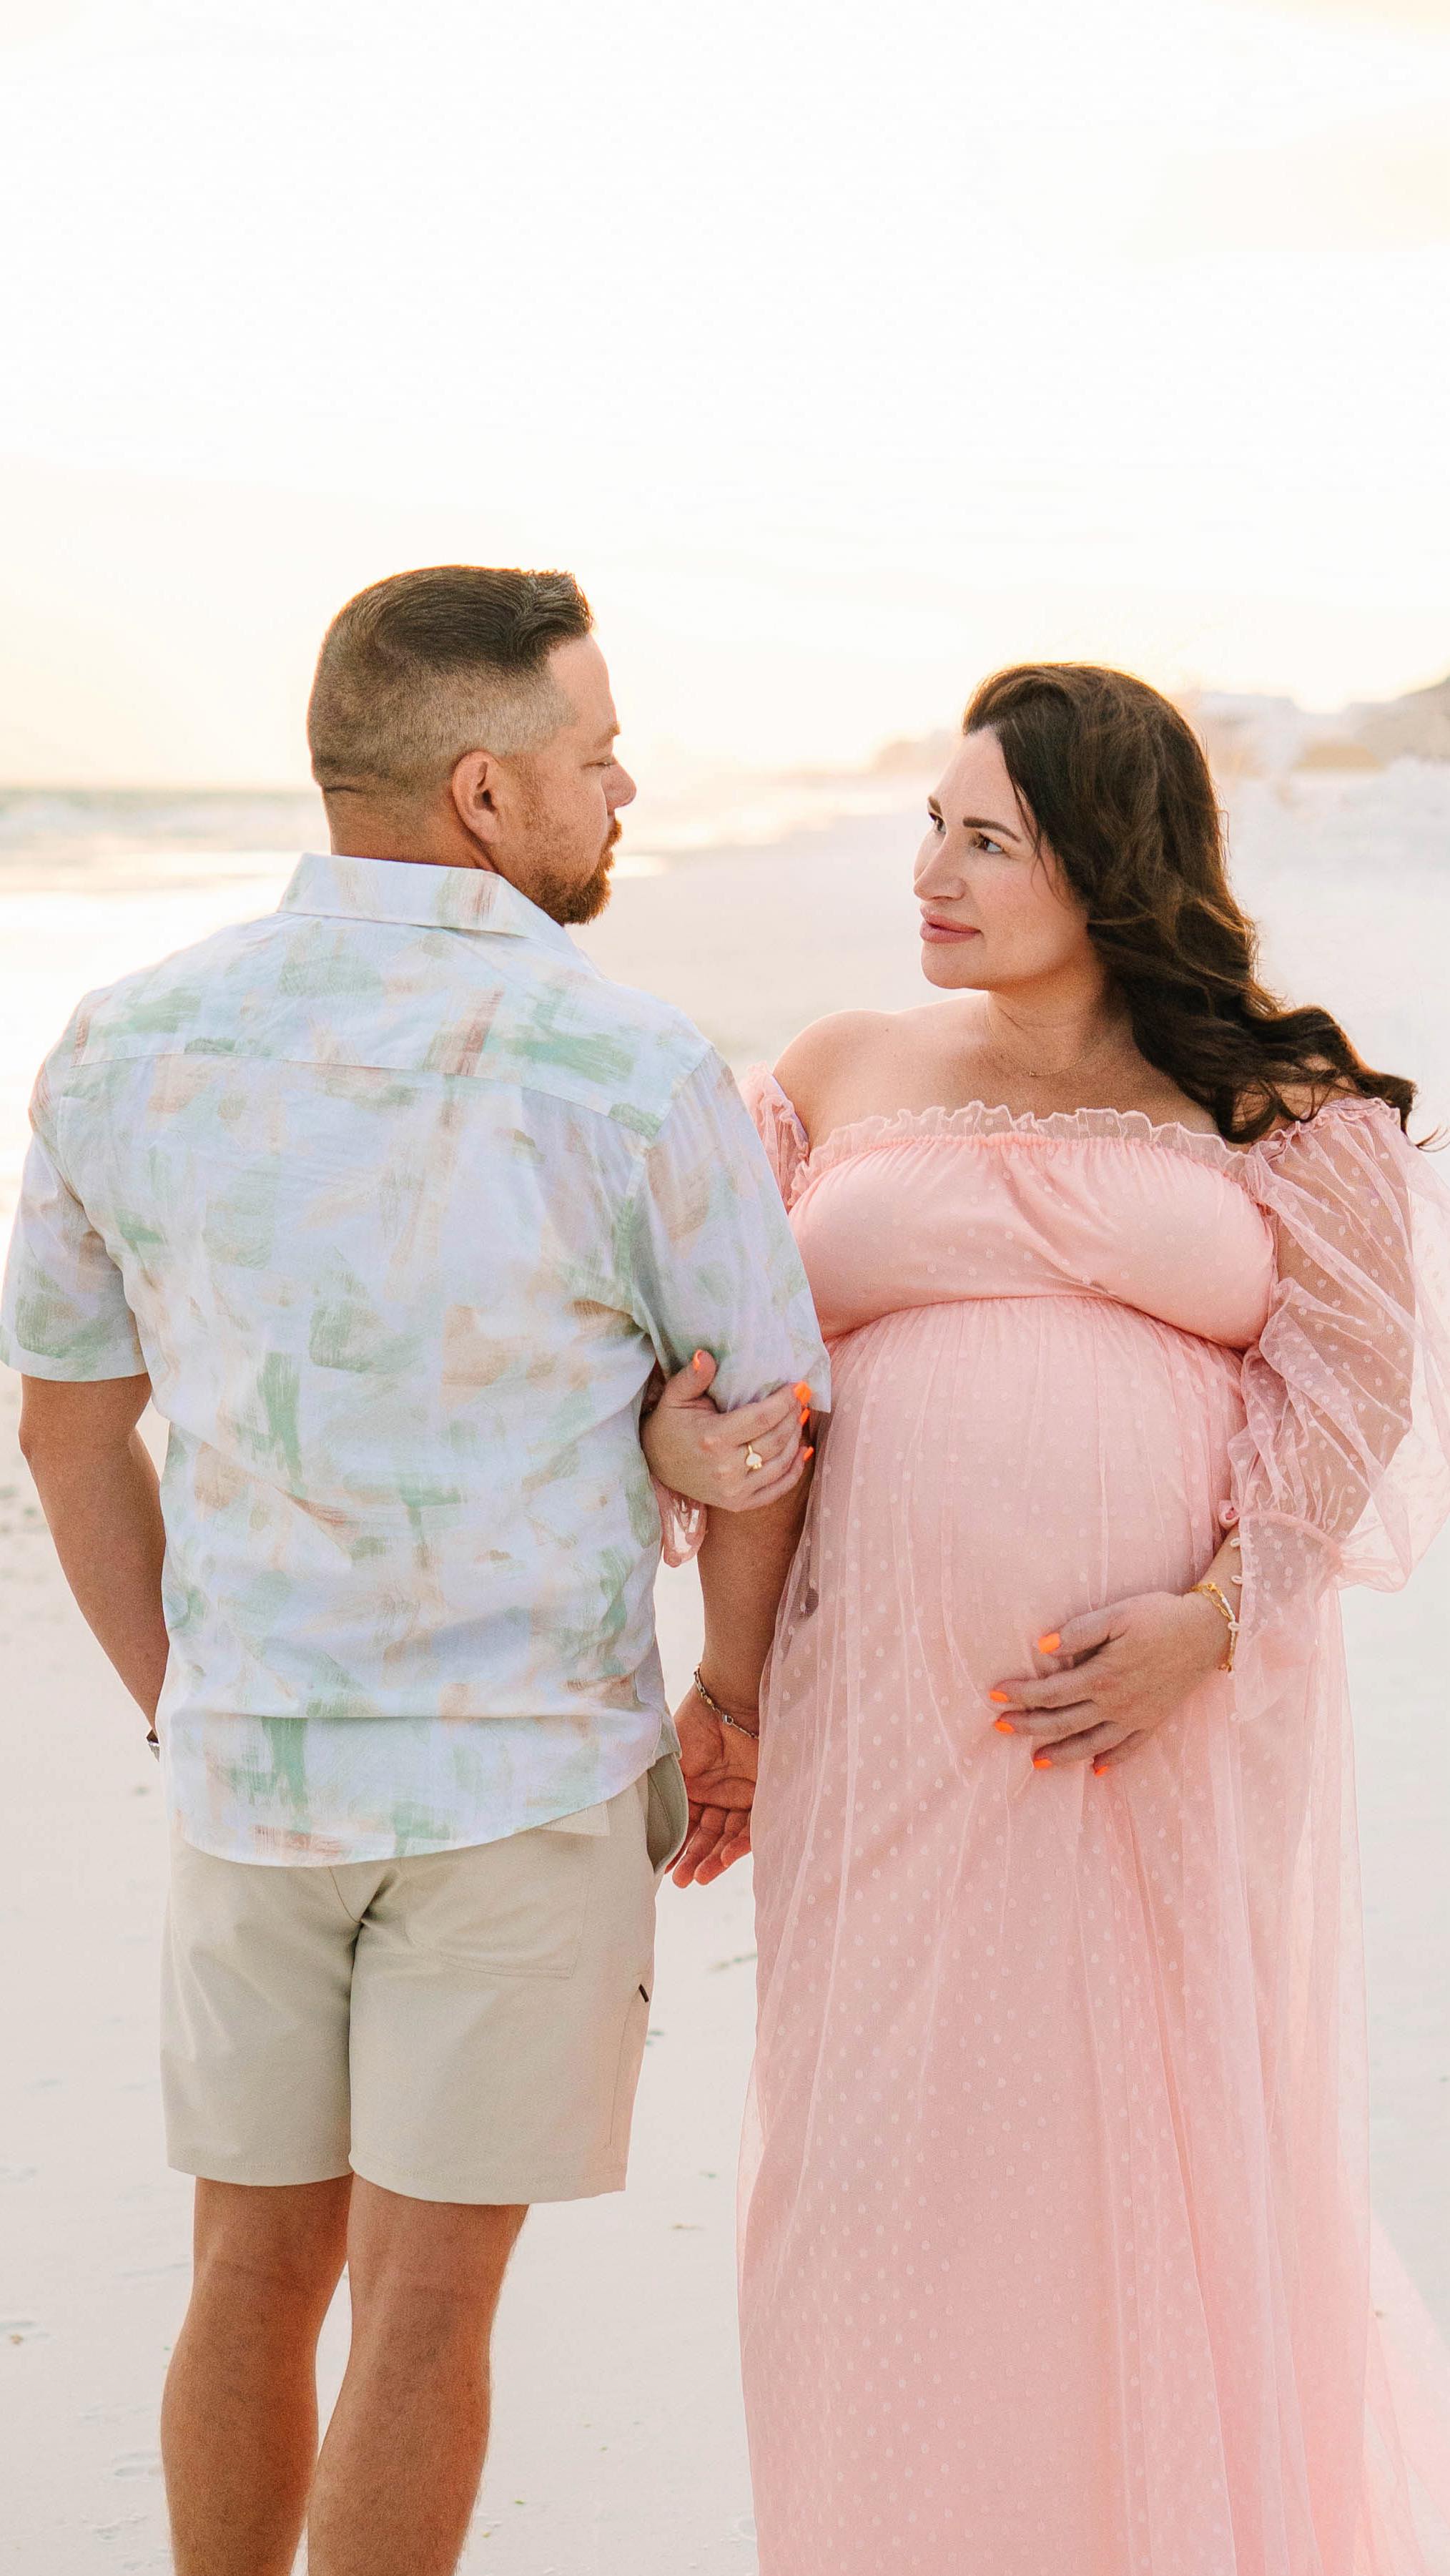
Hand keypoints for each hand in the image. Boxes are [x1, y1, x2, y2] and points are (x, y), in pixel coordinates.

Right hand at [643, 1351, 812, 1511]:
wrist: (655, 1465)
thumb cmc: (669, 1425)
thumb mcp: (674, 1397)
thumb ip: (692, 1376)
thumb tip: (707, 1355)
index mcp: (713, 1439)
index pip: (762, 1418)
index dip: (785, 1401)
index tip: (798, 1386)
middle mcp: (726, 1469)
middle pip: (776, 1439)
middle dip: (793, 1415)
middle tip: (801, 1398)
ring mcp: (734, 1490)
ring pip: (782, 1462)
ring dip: (796, 1437)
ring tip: (799, 1417)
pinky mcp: (739, 1504)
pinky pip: (777, 1489)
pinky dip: (795, 1470)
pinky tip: (802, 1450)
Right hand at [670, 1683, 758, 1886]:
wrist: (730, 1701)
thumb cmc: (694, 1725)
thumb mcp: (670, 1762)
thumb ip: (663, 1791)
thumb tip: (639, 1824)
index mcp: (693, 1785)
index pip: (684, 1823)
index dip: (675, 1845)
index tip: (662, 1867)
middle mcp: (716, 1793)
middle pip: (705, 1834)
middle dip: (693, 1858)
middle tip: (680, 1881)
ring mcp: (739, 1795)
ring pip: (726, 1836)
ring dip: (712, 1858)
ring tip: (697, 1879)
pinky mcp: (762, 1794)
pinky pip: (751, 1828)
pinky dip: (738, 1846)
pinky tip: (723, 1861)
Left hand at [988, 1590, 1229, 1771]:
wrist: (1209, 1632)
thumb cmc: (1159, 1616)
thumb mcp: (1117, 1614)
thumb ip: (1078, 1631)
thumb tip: (1040, 1645)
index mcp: (1102, 1676)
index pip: (1050, 1693)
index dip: (1019, 1696)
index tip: (993, 1696)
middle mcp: (1116, 1704)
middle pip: (1063, 1722)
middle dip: (1028, 1727)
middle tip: (999, 1728)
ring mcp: (1136, 1716)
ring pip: (1091, 1743)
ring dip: (1062, 1753)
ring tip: (1036, 1761)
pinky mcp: (1154, 1720)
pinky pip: (1129, 1748)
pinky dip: (1111, 1760)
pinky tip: (1097, 1770)